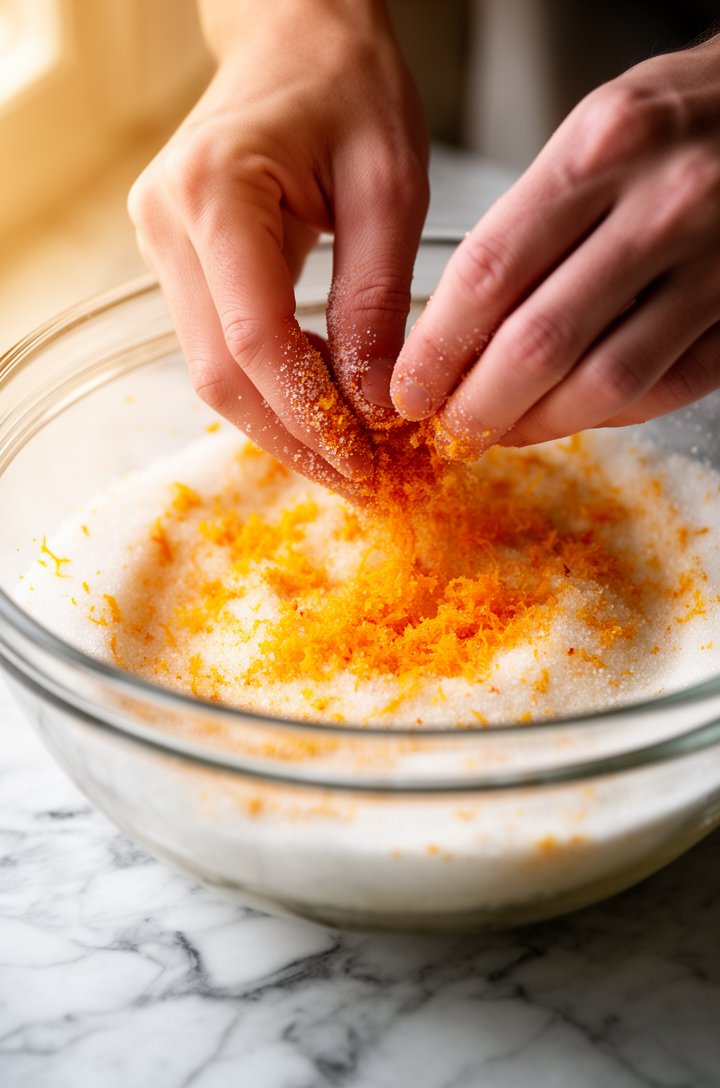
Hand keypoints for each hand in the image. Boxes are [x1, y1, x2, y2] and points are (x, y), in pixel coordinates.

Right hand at [128, 0, 427, 489]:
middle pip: (220, 373)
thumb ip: (378, 299)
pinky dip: (273, 388)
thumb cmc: (349, 86)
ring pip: (213, 372)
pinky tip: (324, 408)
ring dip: (283, 423)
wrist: (294, 34)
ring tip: (352, 457)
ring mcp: (160, 244)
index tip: (368, 465)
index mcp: (216, 193)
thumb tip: (376, 407)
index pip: (253, 340)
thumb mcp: (389, 185)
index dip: (311, 417)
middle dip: (295, 439)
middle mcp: (168, 224)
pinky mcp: (176, 260)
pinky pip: (219, 347)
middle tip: (363, 483)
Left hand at [392, 35, 719, 456]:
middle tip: (451, 428)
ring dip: (539, 423)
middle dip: (478, 405)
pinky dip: (607, 414)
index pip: (489, 271)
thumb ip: (528, 225)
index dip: (437, 348)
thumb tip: (455, 332)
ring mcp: (712, 263)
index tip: (410, 388)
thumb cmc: (676, 122)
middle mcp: (662, 204)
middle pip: (539, 343)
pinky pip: (665, 388)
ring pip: (604, 381)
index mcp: (601, 148)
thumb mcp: (591, 135)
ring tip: (502, 430)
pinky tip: (572, 412)